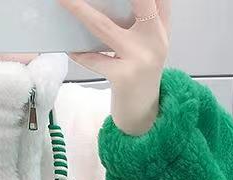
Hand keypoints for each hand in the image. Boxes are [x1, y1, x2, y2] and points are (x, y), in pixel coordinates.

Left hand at [55, 0, 170, 135]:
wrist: (145, 116)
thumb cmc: (142, 75)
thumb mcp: (149, 44)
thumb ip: (144, 18)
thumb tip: (114, 2)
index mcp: (161, 26)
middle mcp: (155, 39)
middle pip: (141, 0)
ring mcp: (141, 58)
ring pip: (105, 27)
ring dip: (80, 11)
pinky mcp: (124, 77)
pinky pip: (95, 60)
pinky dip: (81, 53)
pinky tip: (70, 46)